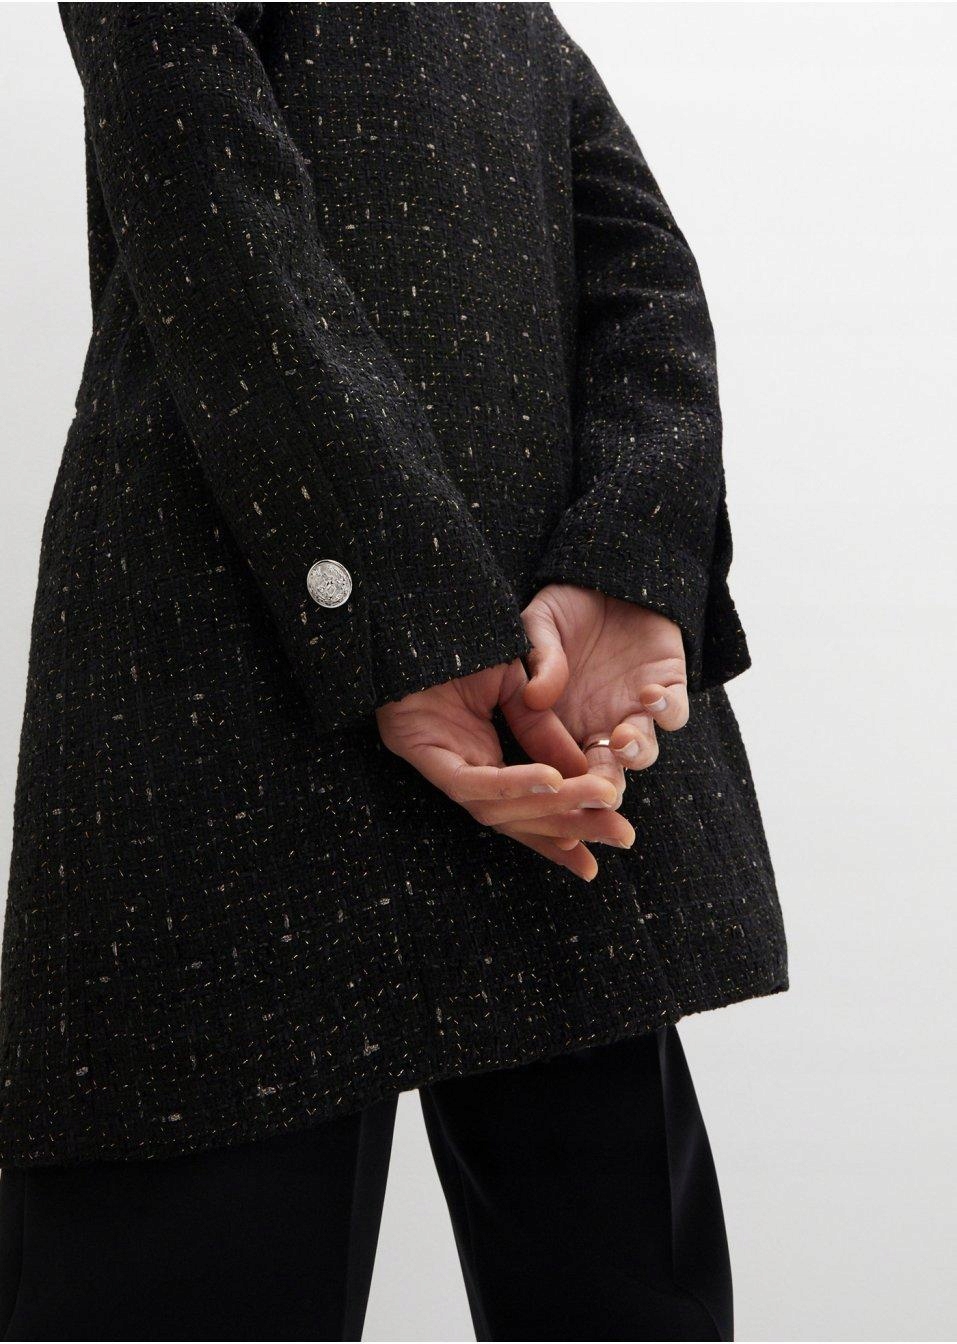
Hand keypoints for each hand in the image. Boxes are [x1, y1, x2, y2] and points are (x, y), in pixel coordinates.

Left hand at [376, 658, 634, 880]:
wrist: (410, 617)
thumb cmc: (458, 647)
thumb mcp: (516, 685)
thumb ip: (544, 729)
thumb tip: (584, 773)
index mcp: (484, 760)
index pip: (530, 809)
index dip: (571, 828)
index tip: (617, 835)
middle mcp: (463, 773)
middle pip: (522, 819)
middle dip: (574, 828)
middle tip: (623, 835)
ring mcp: (441, 766)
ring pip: (501, 808)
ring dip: (553, 807)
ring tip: (596, 797)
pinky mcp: (422, 755)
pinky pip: (473, 782)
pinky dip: (513, 784)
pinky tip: (551, 780)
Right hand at [521, 584, 689, 798]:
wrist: (610, 573)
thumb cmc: (567, 605)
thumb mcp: (539, 624)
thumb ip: (537, 658)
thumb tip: (534, 697)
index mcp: (563, 720)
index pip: (560, 765)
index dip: (561, 781)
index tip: (555, 786)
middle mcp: (601, 723)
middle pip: (605, 773)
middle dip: (604, 787)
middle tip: (600, 790)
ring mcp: (636, 708)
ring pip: (643, 751)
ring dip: (635, 752)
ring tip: (623, 739)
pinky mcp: (669, 686)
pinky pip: (674, 712)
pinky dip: (666, 710)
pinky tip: (649, 694)